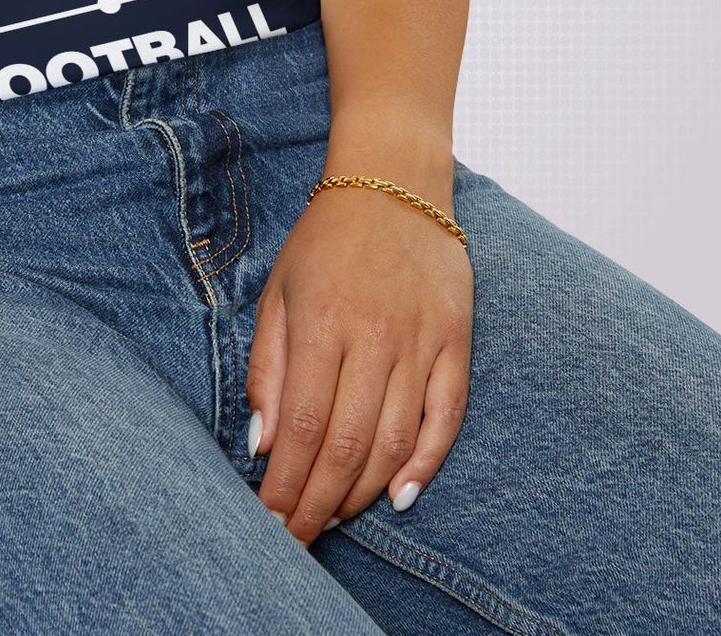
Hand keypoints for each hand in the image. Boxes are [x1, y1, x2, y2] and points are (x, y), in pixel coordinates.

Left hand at [245, 172, 473, 542]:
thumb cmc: (325, 241)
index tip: (270, 520)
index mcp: (321, 322)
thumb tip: (262, 443)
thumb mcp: (278, 291)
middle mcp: (374, 335)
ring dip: (363, 491)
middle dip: (319, 502)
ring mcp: (421, 340)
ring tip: (336, 517)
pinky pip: (446, 417)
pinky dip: (426, 463)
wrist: (393, 183)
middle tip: (299, 538)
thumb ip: (268, 367)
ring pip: (395, 440)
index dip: (287, 483)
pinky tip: (400, 495)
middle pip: (347, 444)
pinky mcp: (457, 341)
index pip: (303, 425)